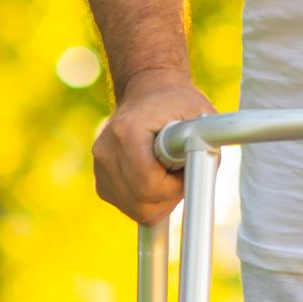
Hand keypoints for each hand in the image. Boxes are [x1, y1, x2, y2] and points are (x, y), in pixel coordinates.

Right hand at [92, 69, 216, 225]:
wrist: (149, 91)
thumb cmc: (178, 103)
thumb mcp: (200, 117)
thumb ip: (203, 147)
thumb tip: (199, 179)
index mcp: (127, 133)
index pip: (149, 186)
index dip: (177, 186)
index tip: (187, 168)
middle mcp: (106, 151)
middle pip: (140, 204)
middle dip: (170, 197)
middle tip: (182, 172)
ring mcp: (99, 167)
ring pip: (135, 210)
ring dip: (160, 200)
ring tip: (169, 170)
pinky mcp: (101, 180)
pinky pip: (129, 206)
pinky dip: (147, 200)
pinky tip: (155, 176)